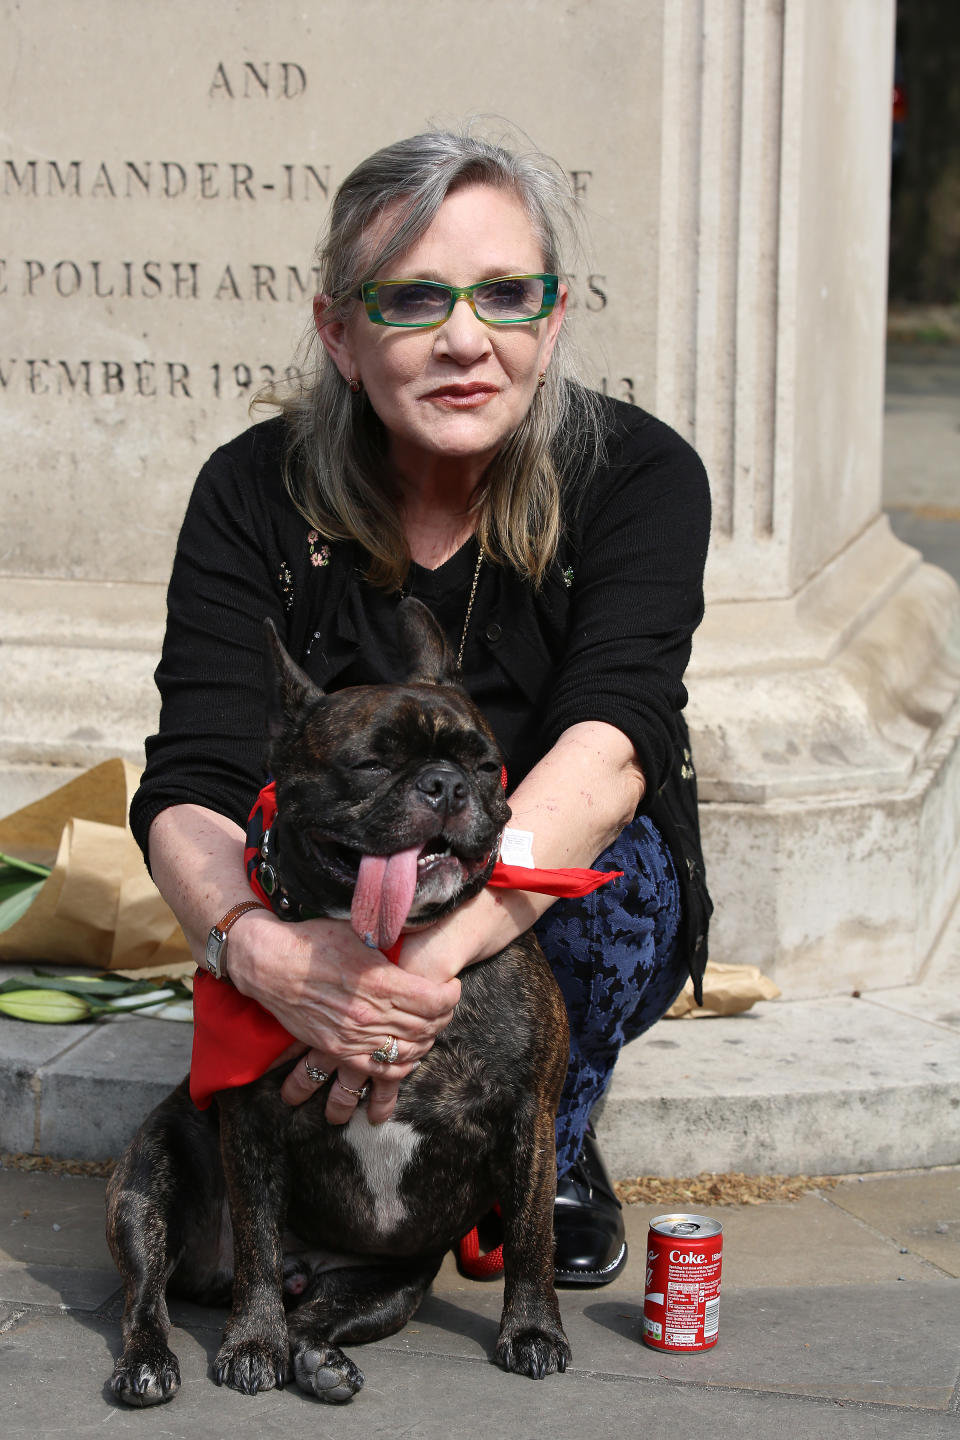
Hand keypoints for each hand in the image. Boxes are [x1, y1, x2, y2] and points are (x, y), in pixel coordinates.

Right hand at [227, 911, 459, 1122]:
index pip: (434, 1000)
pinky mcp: (337, 1049)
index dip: (451, 995)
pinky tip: (409, 1054)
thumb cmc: (314, 941)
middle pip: (425, 1026)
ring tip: (430, 1027)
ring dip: (426, 1041)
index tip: (452, 986)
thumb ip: (390, 940)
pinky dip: (401, 1066)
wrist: (271, 965)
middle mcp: (370, 1014)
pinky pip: (379, 1069)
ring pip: (407, 1050)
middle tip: (445, 1005)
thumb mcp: (359, 931)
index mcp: (380, 982)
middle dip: (443, 1017)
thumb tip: (419, 932)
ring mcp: (353, 1036)